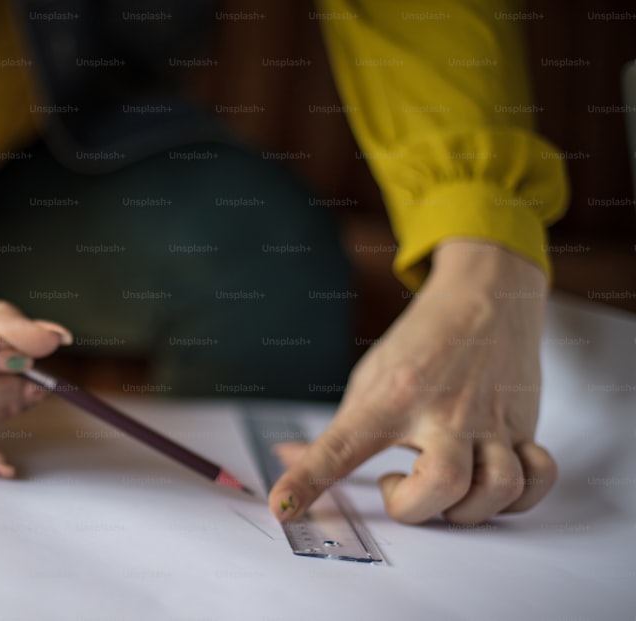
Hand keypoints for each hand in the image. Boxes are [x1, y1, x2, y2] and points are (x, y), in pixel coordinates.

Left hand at [268, 239, 556, 524]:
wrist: (485, 295)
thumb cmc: (422, 341)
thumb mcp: (368, 381)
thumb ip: (336, 433)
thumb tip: (288, 462)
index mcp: (390, 398)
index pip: (339, 448)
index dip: (307, 483)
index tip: (282, 509)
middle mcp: (442, 412)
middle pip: (441, 486)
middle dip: (416, 508)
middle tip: (399, 485)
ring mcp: (489, 420)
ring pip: (497, 490)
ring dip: (468, 508)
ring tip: (444, 484)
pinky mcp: (522, 426)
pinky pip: (537, 477)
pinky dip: (519, 493)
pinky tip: (489, 478)